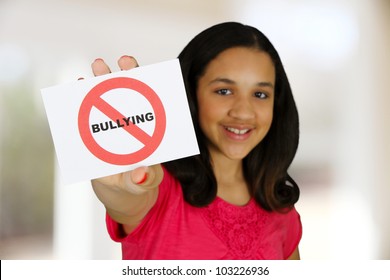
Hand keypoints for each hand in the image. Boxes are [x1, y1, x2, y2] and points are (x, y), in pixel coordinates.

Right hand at [88, 56, 161, 194]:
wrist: (122, 192)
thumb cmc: (139, 184)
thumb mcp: (143, 184)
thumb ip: (144, 180)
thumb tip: (142, 173)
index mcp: (147, 130)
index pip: (148, 103)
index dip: (145, 86)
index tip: (140, 73)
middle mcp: (130, 123)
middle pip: (128, 95)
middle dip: (124, 77)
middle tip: (118, 62)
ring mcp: (111, 127)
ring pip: (105, 102)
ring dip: (100, 85)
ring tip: (95, 70)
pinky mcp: (93, 136)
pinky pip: (87, 118)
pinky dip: (81, 105)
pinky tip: (77, 91)